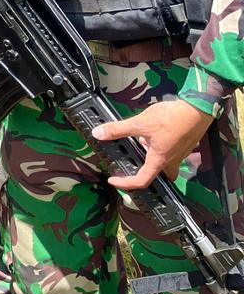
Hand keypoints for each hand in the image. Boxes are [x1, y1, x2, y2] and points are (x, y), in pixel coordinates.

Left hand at [92, 99, 214, 189]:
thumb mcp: (140, 124)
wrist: (197, 110)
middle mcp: (170, 161)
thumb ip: (118, 129)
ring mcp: (179, 153)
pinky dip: (157, 147)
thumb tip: (97, 133)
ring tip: (138, 144)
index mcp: (159, 161)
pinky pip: (168, 151)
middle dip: (144, 173)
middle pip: (157, 175)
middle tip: (130, 165)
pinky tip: (150, 134)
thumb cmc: (170, 120)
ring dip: (150, 157)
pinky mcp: (183, 144)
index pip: (141, 181)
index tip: (113, 180)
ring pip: (164, 163)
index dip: (126, 183)